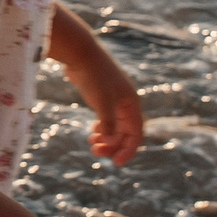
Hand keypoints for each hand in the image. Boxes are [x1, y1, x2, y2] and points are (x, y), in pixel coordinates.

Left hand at [72, 49, 145, 165]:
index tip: (116, 163)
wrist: (80, 53)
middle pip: (125, 132)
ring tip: (92, 145)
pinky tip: (93, 134)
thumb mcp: (102, 101)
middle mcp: (126, 102)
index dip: (128, 150)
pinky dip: (101, 129)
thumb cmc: (93, 76)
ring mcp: (114, 99)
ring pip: (116, 127)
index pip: (136, 133)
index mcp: (132, 103)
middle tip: (96, 152)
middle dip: (113, 145)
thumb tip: (108, 140)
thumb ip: (107, 121)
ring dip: (106, 139)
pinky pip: (107, 119)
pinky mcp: (102, 96)